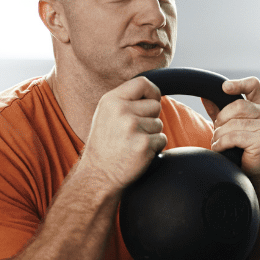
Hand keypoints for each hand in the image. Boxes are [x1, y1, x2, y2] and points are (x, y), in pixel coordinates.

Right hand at [81, 75, 166, 189]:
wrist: (98, 175)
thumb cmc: (104, 146)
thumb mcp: (106, 115)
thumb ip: (125, 101)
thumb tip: (153, 94)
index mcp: (111, 101)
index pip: (142, 83)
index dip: (152, 92)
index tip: (152, 101)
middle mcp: (121, 111)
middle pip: (155, 105)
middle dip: (151, 118)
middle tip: (134, 132)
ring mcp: (133, 127)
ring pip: (159, 124)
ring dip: (151, 135)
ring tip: (132, 144)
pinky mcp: (144, 144)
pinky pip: (162, 139)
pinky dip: (154, 148)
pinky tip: (137, 153)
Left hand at [201, 76, 259, 178]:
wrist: (253, 177)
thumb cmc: (241, 152)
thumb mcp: (229, 127)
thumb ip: (219, 111)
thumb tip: (204, 95)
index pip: (253, 85)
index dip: (239, 83)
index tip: (224, 88)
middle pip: (238, 105)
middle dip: (221, 119)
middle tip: (217, 133)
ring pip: (234, 122)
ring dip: (219, 135)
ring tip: (218, 144)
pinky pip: (234, 136)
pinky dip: (222, 144)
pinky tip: (222, 150)